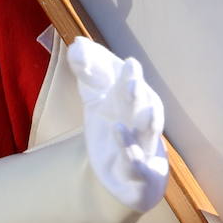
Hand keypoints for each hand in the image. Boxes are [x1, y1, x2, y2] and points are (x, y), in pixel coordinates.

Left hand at [66, 36, 168, 212]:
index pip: (115, 77)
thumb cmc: (116, 126)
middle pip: (137, 100)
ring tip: (134, 93)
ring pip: (145, 129)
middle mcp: (139, 118)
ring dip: (145, 114)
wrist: (129, 177)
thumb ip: (87, 72)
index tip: (80, 51)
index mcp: (128, 97)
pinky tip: (120, 133)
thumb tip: (77, 44)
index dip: (99, 65)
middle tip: (131, 64)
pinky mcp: (139, 174)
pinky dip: (130, 150)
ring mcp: (142, 146)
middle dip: (134, 84)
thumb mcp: (97, 98)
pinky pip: (136, 163)